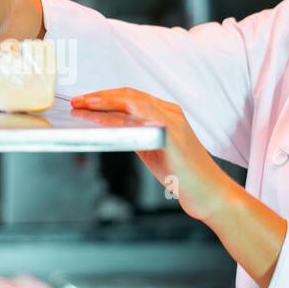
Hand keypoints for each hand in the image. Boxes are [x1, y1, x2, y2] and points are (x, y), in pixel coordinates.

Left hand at [71, 87, 236, 223]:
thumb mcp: (154, 151)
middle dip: (100, 95)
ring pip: (134, 102)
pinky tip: (105, 119)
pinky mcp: (172, 137)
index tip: (84, 101)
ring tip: (86, 105)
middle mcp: (170, 112)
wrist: (210, 193)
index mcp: (166, 113)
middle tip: (78, 101)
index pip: (131, 96)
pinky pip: (144, 119)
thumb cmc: (184, 175)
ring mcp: (173, 122)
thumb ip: (137, 136)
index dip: (106, 96)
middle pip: (129, 94)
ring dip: (106, 101)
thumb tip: (111, 128)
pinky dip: (122, 116)